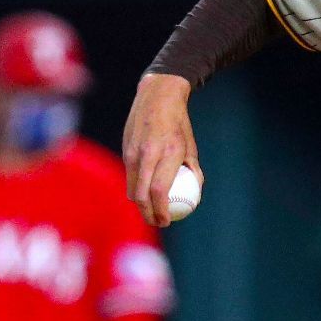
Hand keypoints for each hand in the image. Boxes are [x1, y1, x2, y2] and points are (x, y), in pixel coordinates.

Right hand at [123, 73, 200, 226]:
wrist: (156, 98)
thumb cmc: (178, 124)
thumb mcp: (191, 145)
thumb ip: (193, 169)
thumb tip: (195, 192)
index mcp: (167, 153)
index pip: (159, 190)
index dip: (161, 210)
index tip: (166, 221)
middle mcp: (147, 154)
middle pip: (141, 194)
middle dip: (147, 214)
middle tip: (157, 222)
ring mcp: (133, 152)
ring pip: (132, 188)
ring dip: (140, 204)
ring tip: (151, 212)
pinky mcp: (125, 150)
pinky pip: (129, 176)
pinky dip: (135, 189)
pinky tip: (144, 194)